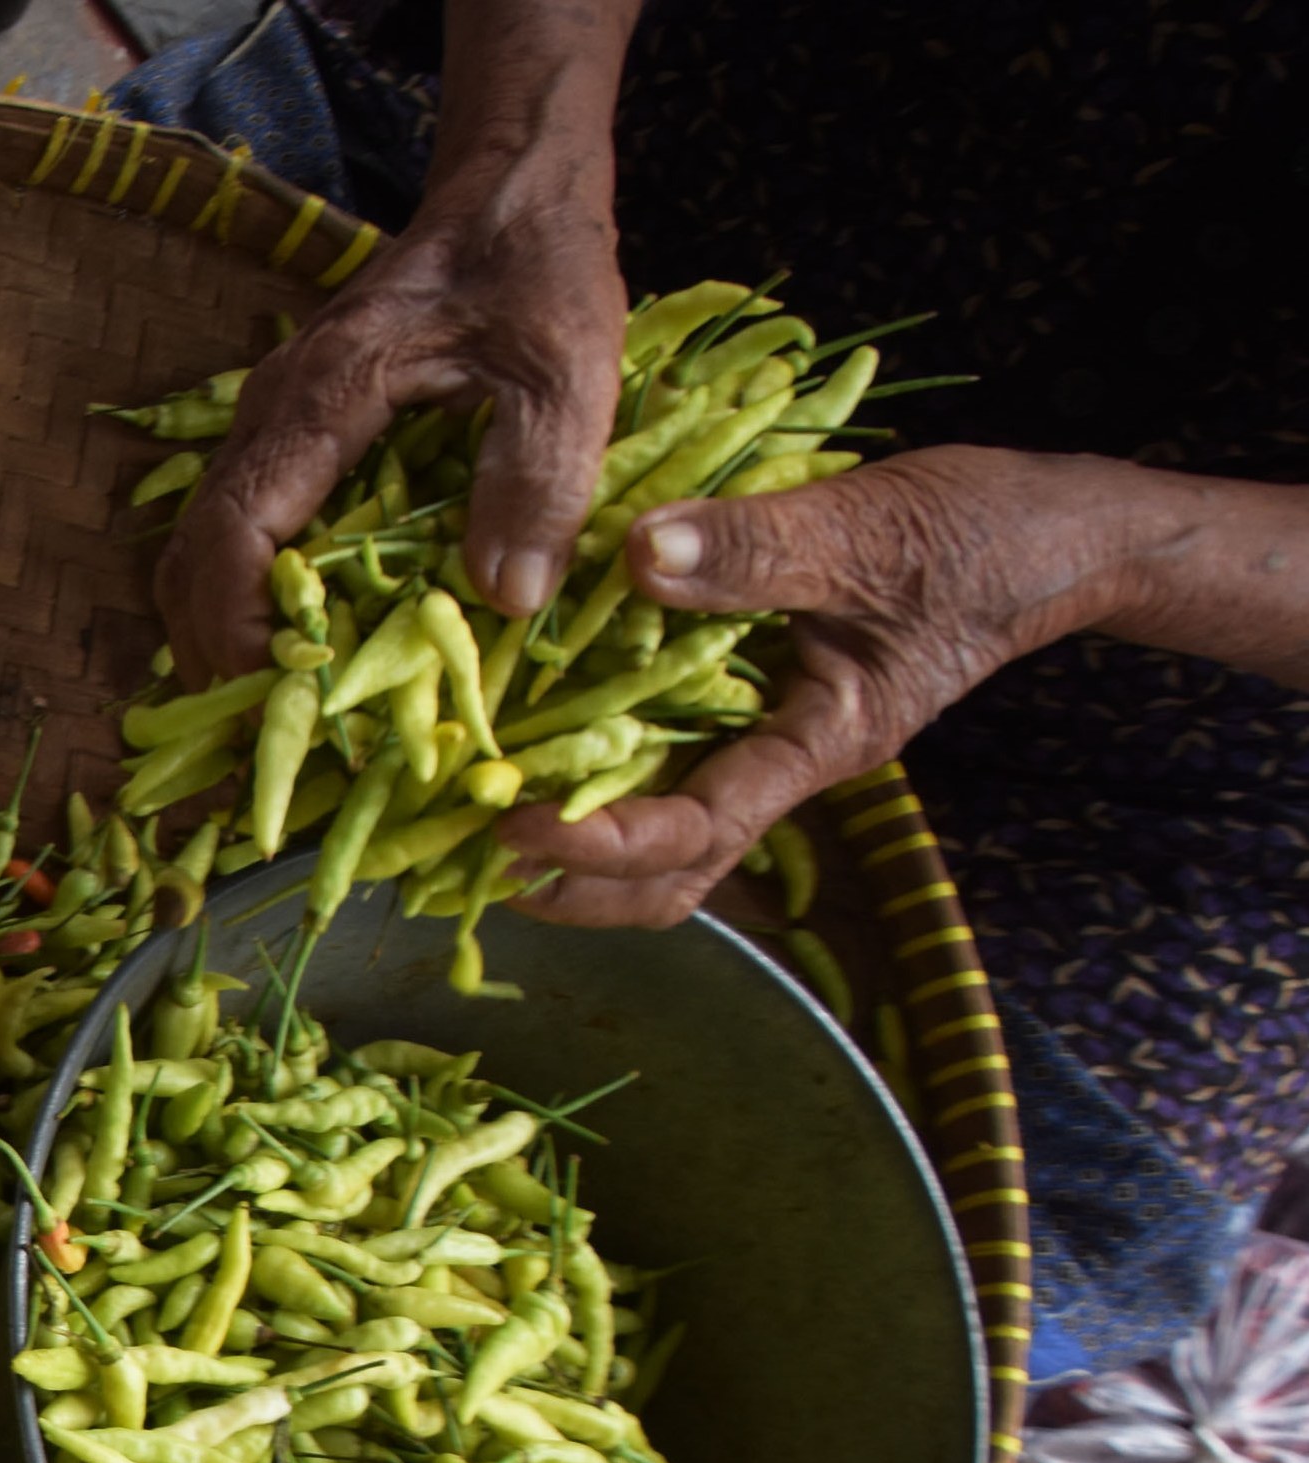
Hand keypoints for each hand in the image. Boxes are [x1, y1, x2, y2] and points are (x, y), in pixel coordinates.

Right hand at [159, 183, 628, 681]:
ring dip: (219, 629)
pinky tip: (294, 643)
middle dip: (211, 651)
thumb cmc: (536, 269)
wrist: (510, 189)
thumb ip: (537, 479)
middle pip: (194, 553)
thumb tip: (506, 600)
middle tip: (263, 735)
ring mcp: (275, 421)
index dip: (237, 623)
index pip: (238, 529)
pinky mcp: (295, 434)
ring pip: (203, 544)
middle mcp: (276, 411)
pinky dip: (244, 595)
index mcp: (327, 396)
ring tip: (271, 708)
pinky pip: (239, 528)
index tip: (275, 693)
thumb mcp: (566, 370)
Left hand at [507, 449, 1149, 925]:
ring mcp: (765, 739)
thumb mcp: (871, 530)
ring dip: (569, 841)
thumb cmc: (980, 536)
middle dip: (567, 885)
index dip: (601, 847)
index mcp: (818, 745)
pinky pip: (662, 758)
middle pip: (667, 877)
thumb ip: (757, 549)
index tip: (515, 828)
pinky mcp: (749, 701)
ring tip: (468, 814)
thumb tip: (634, 557)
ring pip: (659, 835)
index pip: (697, 833)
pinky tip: (525, 733)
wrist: (1052, 534)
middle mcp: (782, 762)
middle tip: (456, 857)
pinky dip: (594, 763)